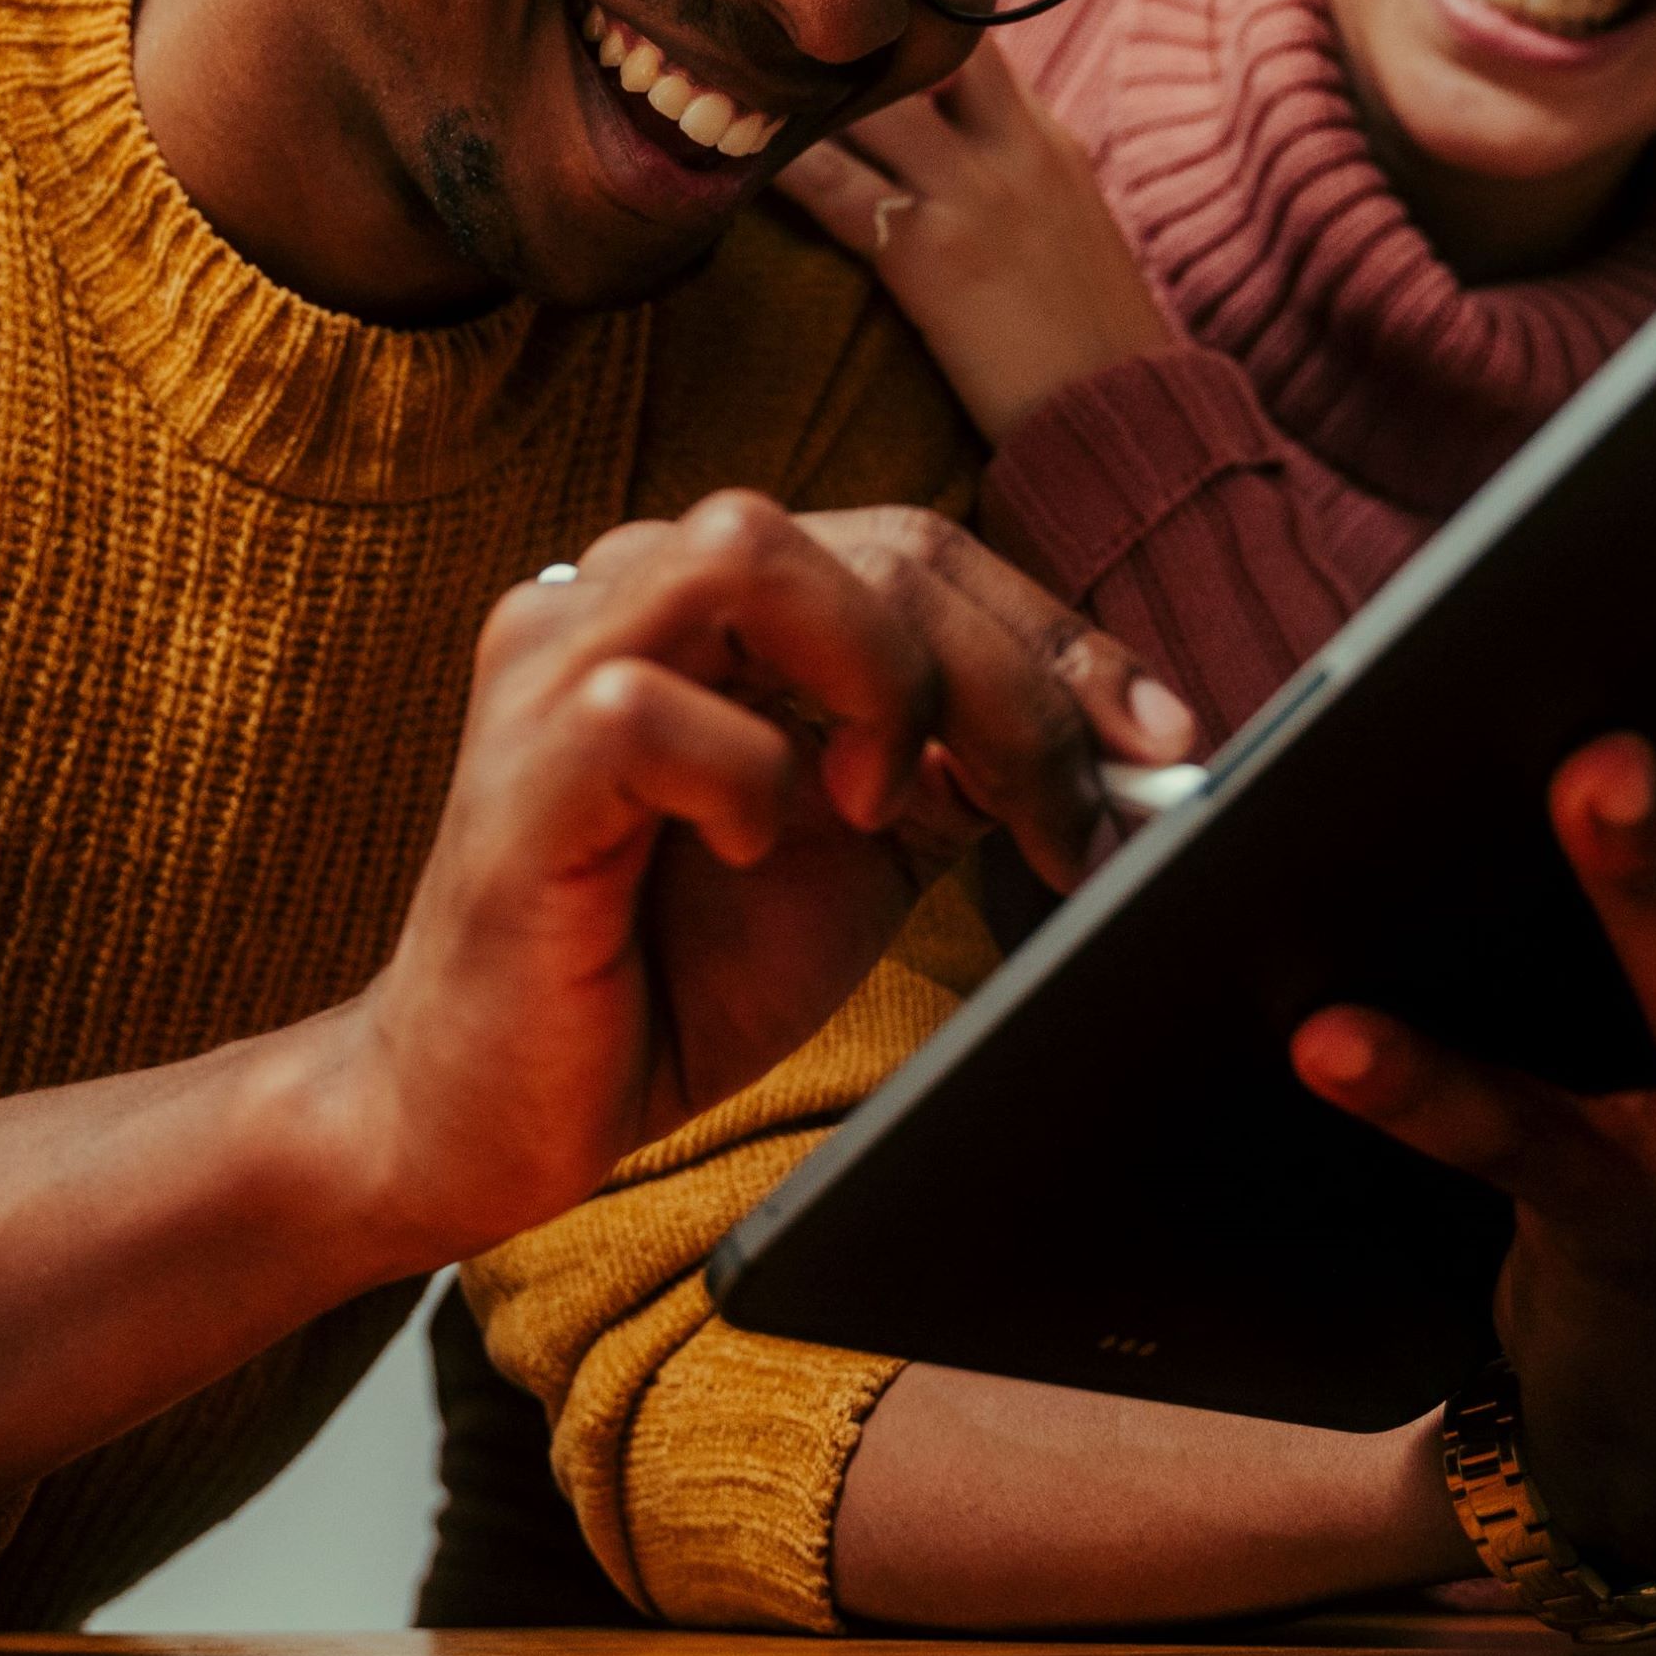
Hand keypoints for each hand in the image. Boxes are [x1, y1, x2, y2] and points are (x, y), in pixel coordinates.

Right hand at [330, 494, 1198, 1267]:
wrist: (496, 1114)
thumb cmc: (664, 974)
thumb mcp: (858, 855)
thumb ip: (957, 773)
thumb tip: (1120, 742)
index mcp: (712, 603)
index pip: (917, 546)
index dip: (1056, 633)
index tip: (1160, 743)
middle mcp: (628, 592)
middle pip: (873, 540)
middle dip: (1014, 676)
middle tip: (1073, 816)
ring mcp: (556, 664)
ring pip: (747, 547)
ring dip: (876, 677)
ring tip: (891, 803)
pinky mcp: (517, 768)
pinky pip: (646, 707)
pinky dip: (741, 777)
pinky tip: (752, 851)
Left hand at [773, 43, 1173, 444]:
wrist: (1123, 414)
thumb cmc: (1091, 334)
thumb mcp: (1070, 220)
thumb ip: (1015, 166)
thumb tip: (951, 136)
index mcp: (1045, 138)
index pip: (971, 40)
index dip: (904, 21)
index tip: (840, 23)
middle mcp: (1012, 148)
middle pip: (917, 49)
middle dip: (845, 36)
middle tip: (767, 32)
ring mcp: (971, 197)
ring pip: (868, 106)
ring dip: (801, 92)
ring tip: (732, 79)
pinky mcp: (929, 256)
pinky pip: (834, 188)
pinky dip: (780, 167)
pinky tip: (733, 154)